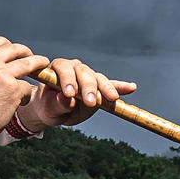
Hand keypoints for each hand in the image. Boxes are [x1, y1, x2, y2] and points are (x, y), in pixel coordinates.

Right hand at [0, 37, 51, 142]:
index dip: (9, 47)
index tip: (14, 53)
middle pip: (14, 48)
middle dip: (25, 51)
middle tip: (30, 57)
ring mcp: (1, 75)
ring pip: (28, 63)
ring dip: (38, 63)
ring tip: (43, 65)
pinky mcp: (13, 89)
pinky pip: (27, 86)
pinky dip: (26, 95)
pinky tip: (21, 102)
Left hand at [19, 58, 136, 130]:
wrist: (53, 111)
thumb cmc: (48, 107)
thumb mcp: (49, 108)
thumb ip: (57, 103)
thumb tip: (66, 98)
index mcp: (58, 68)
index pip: (64, 68)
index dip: (68, 79)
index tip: (70, 94)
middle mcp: (74, 68)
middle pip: (84, 73)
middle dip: (88, 87)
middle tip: (90, 102)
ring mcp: (88, 75)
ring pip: (98, 78)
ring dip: (105, 88)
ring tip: (112, 98)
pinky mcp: (99, 85)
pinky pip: (111, 85)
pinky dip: (120, 87)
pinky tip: (131, 88)